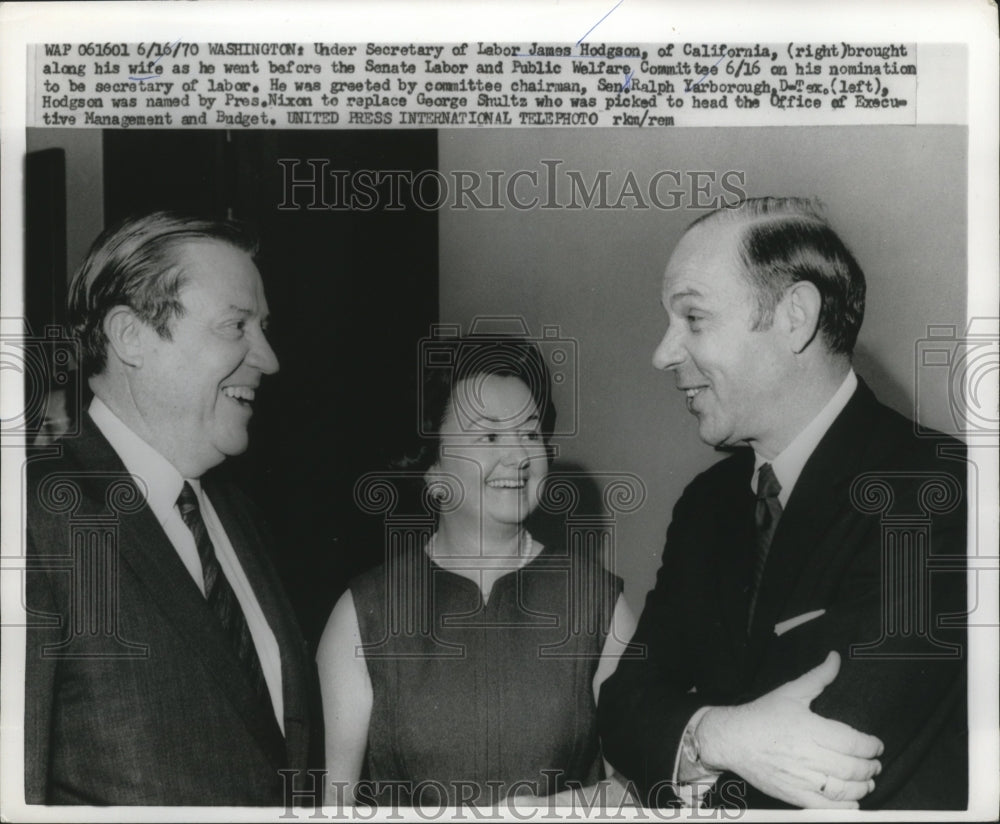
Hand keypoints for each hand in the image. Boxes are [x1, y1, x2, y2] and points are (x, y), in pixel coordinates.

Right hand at [696, 651, 883, 808]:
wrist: (733, 739)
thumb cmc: (762, 715)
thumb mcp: (791, 691)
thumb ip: (818, 677)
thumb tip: (836, 658)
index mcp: (810, 729)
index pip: (854, 743)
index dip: (871, 746)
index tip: (876, 745)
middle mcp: (809, 756)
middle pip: (853, 768)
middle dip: (871, 767)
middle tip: (875, 764)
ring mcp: (802, 778)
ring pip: (844, 789)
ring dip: (863, 787)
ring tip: (867, 781)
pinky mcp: (795, 795)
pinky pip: (828, 808)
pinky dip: (846, 807)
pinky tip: (852, 801)